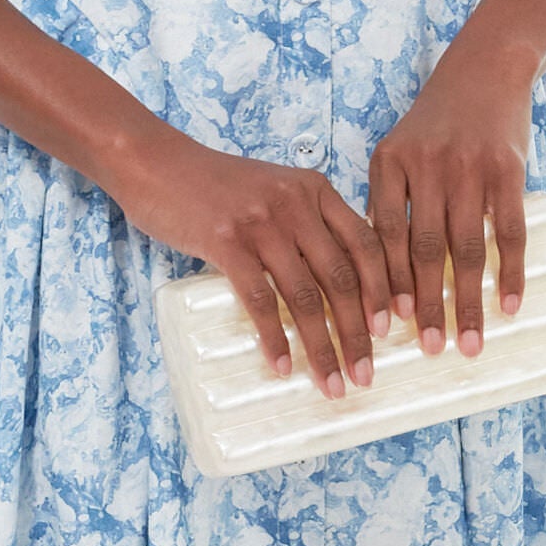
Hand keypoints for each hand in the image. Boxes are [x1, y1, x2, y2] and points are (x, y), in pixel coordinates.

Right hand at [116, 132, 396, 400]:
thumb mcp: (275, 190)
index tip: (390, 329)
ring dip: (322, 347)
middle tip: (365, 374)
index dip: (383, 290)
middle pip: (342, 277)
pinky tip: (282, 365)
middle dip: (358, 333)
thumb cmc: (214, 185)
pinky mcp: (225, 242)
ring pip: (305, 296)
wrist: (156, 163)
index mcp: (316, 190)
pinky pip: (260, 300)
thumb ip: (307, 222)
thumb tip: (335, 280)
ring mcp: (261, 223)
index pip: (366, 244)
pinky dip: (275, 338)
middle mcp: (296, 205)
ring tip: (331, 382)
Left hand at [366, 45, 535, 357]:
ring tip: (469, 343)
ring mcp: (469, 168)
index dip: (385, 284)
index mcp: (389, 164)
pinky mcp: (508, 170)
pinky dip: (510, 272)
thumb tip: (376, 274)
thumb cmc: (434, 124)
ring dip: (469, 301)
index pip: (385, 236)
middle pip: (426, 250)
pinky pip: (509, 231)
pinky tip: (509, 305)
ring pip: (468, 248)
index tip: (385, 327)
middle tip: (429, 349)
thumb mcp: (396, 151)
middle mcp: (428, 167)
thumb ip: (387, 203)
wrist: (483, 71)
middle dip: (427, 305)